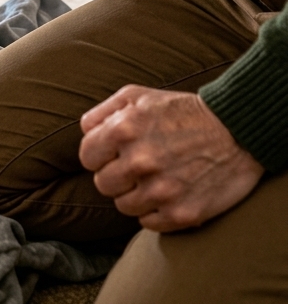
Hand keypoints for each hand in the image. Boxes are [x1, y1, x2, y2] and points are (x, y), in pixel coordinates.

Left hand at [79, 84, 264, 231]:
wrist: (236, 131)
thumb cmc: (182, 110)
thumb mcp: (138, 96)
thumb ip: (103, 112)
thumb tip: (84, 131)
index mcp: (124, 129)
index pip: (87, 157)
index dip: (99, 155)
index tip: (113, 153)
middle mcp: (140, 161)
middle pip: (103, 184)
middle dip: (116, 175)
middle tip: (135, 166)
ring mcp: (161, 191)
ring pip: (124, 206)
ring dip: (134, 194)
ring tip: (153, 178)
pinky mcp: (181, 214)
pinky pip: (148, 223)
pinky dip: (154, 211)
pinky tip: (167, 193)